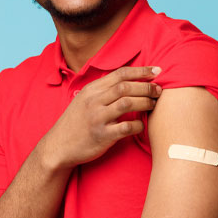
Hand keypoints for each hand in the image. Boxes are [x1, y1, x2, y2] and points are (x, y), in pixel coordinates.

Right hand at [39, 66, 162, 169]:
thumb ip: (103, 90)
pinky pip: (125, 127)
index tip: (157, 70)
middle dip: (146, 87)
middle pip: (125, 86)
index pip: (120, 73)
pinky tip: (141, 125)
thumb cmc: (76, 123)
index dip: (141, 71)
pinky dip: (137, 125)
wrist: (58, 146)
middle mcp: (94, 101)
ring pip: (127, 103)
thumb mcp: (84, 100)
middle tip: (159, 90)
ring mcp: (97, 118)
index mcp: (91, 90)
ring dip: (145, 102)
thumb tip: (127, 81)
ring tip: (154, 104)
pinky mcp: (102, 136)